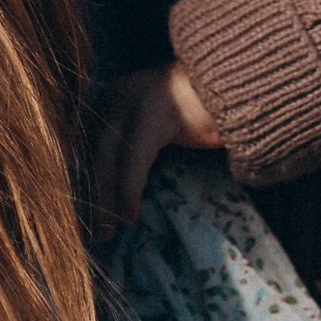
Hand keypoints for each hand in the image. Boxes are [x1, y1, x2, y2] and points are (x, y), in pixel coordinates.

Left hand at [90, 61, 222, 233]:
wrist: (239, 89)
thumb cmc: (201, 114)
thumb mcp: (154, 126)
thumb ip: (129, 145)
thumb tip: (107, 188)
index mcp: (113, 94)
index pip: (84, 142)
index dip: (81, 178)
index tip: (81, 212)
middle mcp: (119, 93)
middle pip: (93, 151)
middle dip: (89, 193)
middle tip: (92, 231)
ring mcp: (137, 99)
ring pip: (108, 155)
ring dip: (105, 198)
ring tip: (108, 230)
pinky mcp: (158, 112)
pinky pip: (136, 156)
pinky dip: (129, 188)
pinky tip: (128, 215)